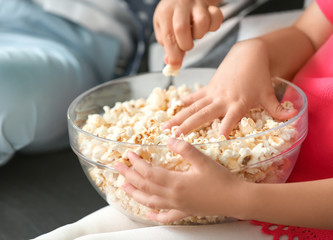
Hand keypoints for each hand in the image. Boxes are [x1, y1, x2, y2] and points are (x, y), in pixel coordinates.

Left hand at [114, 138, 245, 222]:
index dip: (137, 163)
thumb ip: (185, 149)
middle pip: (144, 186)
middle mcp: (172, 196)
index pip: (148, 172)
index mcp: (175, 183)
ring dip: (134, 193)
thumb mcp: (203, 160)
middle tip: (117, 167)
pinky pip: (166, 216)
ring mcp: (177, 206)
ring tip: (123, 186)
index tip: (129, 154)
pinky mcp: (184, 211)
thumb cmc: (221, 180)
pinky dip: (154, 215)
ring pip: (149, 201)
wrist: (236, 200)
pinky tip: (148, 213)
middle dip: (129, 175)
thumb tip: (169, 138)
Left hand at [153, 0, 222, 67]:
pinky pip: (217, 19)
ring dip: (199, 35)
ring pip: (202, 23)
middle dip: (185, 45)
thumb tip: (172, 63)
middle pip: (182, 28)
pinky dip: (213, 27)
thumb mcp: (163, 27)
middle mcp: (181, 6)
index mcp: (166, 12)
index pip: (169, 36)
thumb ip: (167, 45)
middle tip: (185, 46)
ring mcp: (197, 5)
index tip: (175, 65)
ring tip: (194, 33)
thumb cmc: (172, 15)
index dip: (173, 55)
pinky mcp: (211, 6)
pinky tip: (206, 27)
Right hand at [163, 39, 297, 136]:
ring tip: (165, 126)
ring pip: (193, 107)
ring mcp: (213, 93)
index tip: (216, 140)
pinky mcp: (209, 87)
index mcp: (238, 103)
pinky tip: (175, 107)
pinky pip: (195, 96)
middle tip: (173, 136)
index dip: (224, 129)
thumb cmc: (259, 77)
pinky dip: (185, 101)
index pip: (230, 119)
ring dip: (179, 117)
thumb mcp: (269, 94)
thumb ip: (277, 108)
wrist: (248, 55)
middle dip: (188, 126)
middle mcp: (222, 99)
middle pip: (203, 114)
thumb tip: (292, 116)